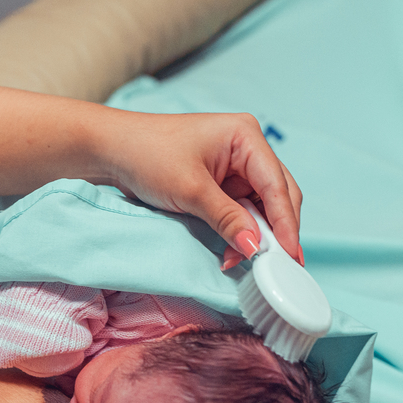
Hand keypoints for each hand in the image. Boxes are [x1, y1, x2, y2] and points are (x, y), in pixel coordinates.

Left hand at [96, 110, 303, 269]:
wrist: (113, 150)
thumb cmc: (148, 154)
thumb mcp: (190, 191)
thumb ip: (227, 219)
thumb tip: (255, 247)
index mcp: (246, 136)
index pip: (277, 185)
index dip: (286, 223)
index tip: (290, 255)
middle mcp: (247, 148)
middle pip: (278, 195)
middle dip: (275, 231)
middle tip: (278, 266)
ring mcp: (236, 166)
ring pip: (262, 207)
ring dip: (255, 236)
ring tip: (243, 260)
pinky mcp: (223, 182)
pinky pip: (242, 211)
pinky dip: (239, 232)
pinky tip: (232, 252)